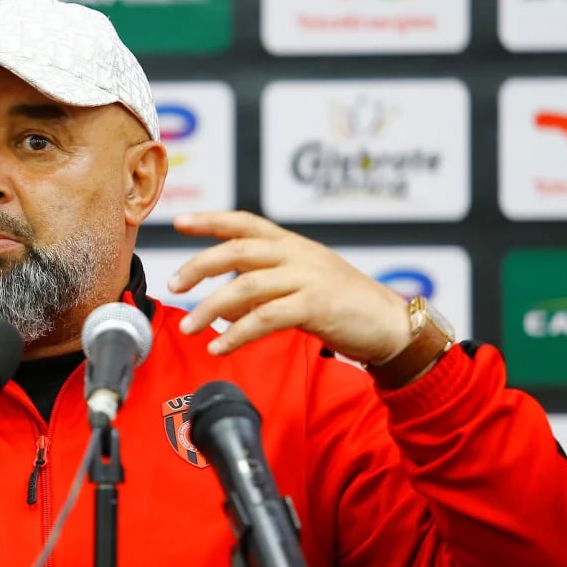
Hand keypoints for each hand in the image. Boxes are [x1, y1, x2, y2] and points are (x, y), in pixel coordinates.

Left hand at [168, 211, 411, 364]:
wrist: (392, 325)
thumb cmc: (345, 307)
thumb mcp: (301, 287)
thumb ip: (262, 291)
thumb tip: (221, 307)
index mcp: (293, 244)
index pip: (244, 223)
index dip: (210, 219)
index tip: (179, 222)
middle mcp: (298, 254)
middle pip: (237, 251)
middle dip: (199, 266)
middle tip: (174, 286)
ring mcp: (308, 278)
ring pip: (246, 287)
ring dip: (211, 309)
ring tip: (189, 327)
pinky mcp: (316, 305)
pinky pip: (266, 318)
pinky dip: (238, 334)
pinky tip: (220, 347)